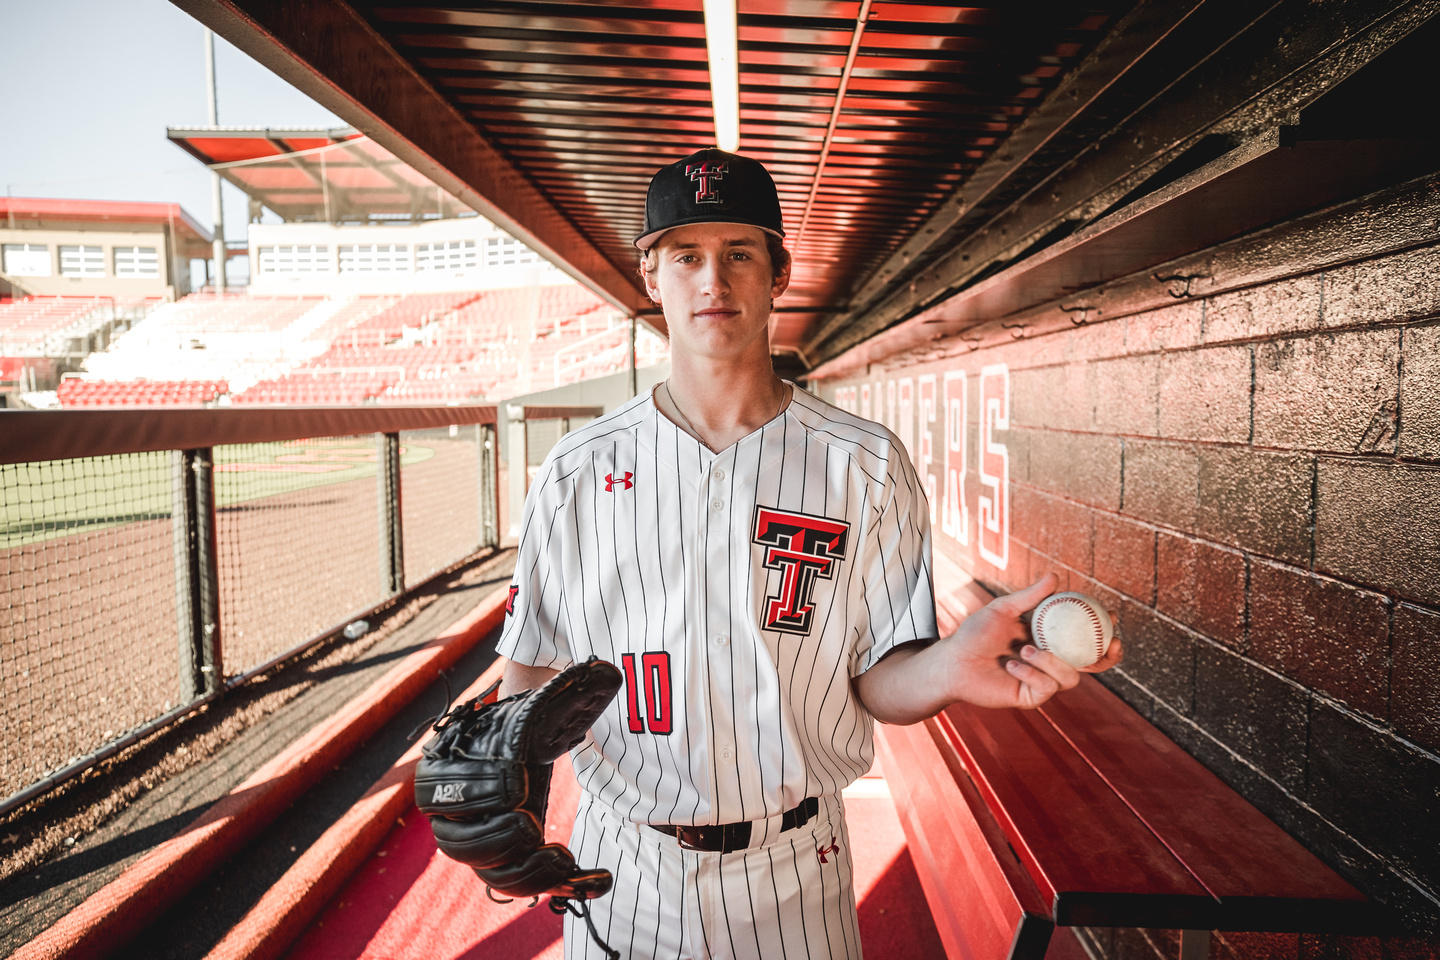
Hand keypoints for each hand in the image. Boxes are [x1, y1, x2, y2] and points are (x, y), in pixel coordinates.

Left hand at [942, 574, 1122, 709]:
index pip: (1083, 636)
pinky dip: (1030, 673)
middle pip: (1092, 664)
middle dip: (1107, 656)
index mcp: (1049, 640)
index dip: (1103, 629)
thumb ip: (1029, 597)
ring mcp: (1043, 680)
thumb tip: (1055, 577)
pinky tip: (1011, 665)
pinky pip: (1047, 687)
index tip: (1111, 614)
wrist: (953, 661)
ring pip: (1071, 677)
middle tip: (1111, 642)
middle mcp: (1050, 662)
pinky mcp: (1032, 697)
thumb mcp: (1003, 609)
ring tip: (1025, 649)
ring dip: (1052, 661)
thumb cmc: (975, 634)